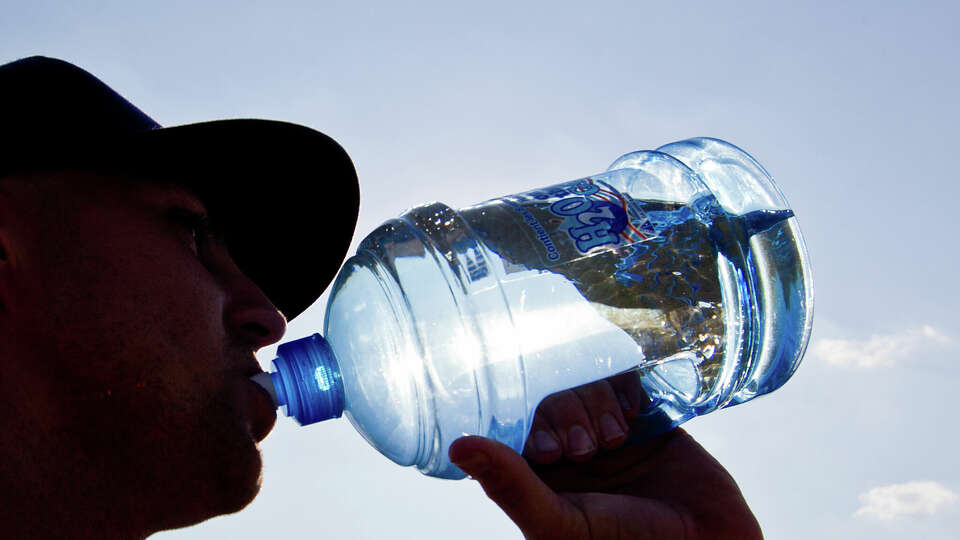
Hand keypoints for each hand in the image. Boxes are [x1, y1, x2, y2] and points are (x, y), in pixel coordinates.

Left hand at [448, 374, 761, 539]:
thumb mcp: (559, 523)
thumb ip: (511, 485)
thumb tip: (458, 444)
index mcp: (540, 475)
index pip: (517, 420)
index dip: (532, 423)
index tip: (551, 450)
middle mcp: (570, 447)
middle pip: (551, 396)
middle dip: (569, 414)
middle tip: (589, 449)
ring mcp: (607, 430)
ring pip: (584, 384)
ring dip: (598, 405)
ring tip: (617, 441)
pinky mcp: (644, 416)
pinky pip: (623, 378)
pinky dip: (625, 390)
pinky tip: (635, 418)